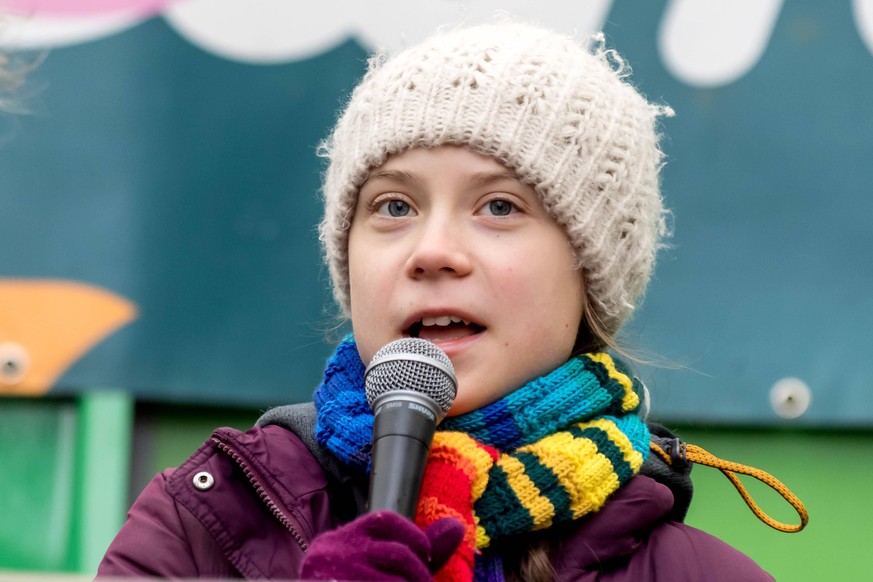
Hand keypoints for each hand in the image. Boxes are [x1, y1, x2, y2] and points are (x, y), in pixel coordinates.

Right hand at [300, 510, 463, 580]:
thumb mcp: (380, 566)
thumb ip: (417, 548)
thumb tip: (458, 526)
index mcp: (343, 538)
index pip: (387, 521)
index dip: (415, 538)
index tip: (424, 557)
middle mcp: (334, 552)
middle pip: (399, 555)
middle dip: (420, 574)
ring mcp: (335, 576)